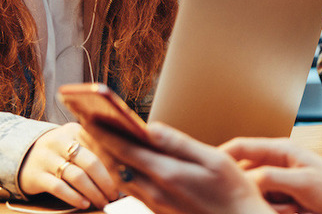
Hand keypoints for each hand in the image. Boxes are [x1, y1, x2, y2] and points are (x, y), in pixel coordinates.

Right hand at [18, 122, 119, 208]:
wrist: (19, 154)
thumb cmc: (58, 151)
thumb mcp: (73, 141)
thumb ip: (93, 149)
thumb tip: (121, 170)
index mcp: (74, 130)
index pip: (100, 145)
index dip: (115, 163)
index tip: (125, 177)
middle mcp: (59, 141)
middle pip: (90, 162)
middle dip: (106, 181)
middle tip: (115, 195)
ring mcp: (46, 158)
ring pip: (76, 176)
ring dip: (93, 192)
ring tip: (103, 201)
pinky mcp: (36, 175)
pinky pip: (59, 188)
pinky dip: (74, 197)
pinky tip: (85, 203)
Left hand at [82, 121, 273, 213]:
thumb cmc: (233, 191)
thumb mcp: (214, 159)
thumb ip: (179, 143)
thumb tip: (151, 127)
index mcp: (168, 174)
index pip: (126, 150)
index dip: (106, 133)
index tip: (90, 118)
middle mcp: (155, 192)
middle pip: (117, 166)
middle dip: (101, 145)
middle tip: (88, 127)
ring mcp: (156, 205)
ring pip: (122, 180)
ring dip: (109, 160)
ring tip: (101, 142)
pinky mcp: (159, 213)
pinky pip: (133, 192)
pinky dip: (123, 174)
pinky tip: (125, 165)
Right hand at [223, 137, 321, 213]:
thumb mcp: (301, 183)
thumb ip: (270, 178)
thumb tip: (243, 180)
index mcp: (281, 150)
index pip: (239, 146)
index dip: (219, 157)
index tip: (204, 172)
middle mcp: (277, 164)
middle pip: (244, 175)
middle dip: (251, 192)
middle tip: (271, 203)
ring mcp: (280, 182)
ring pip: (255, 195)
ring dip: (268, 206)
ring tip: (295, 209)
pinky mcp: (284, 199)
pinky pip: (267, 206)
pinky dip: (277, 212)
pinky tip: (295, 213)